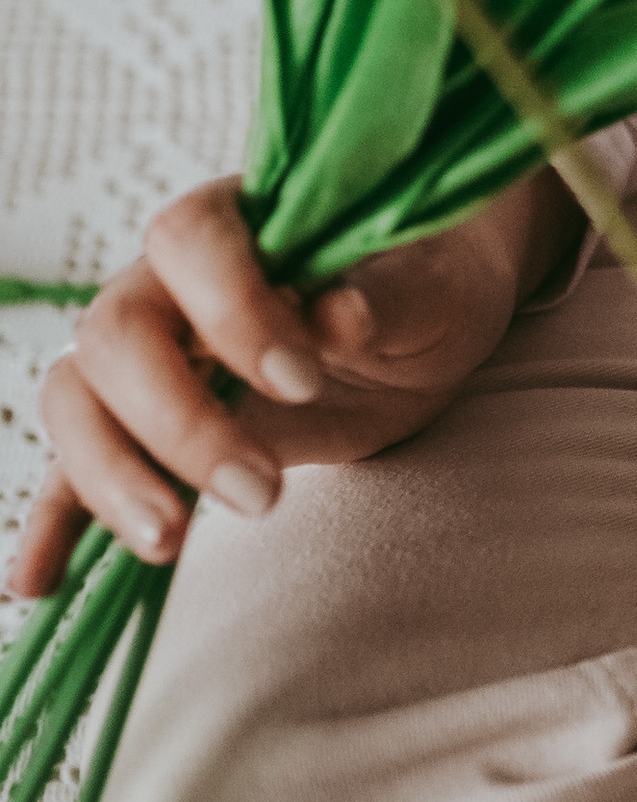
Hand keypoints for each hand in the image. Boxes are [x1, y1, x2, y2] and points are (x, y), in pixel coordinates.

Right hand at [6, 168, 573, 598]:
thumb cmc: (427, 279)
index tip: (301, 381)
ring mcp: (149, 355)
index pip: (190, 240)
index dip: (231, 309)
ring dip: (111, 474)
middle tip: (261, 493)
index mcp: (241, 220)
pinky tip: (38, 581)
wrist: (424, 314)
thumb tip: (340, 313)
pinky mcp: (149, 428)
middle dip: (175, 422)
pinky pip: (77, 467)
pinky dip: (55, 521)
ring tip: (172, 540)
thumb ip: (387, 295)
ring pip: (78, 400)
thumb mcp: (432, 285)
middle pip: (115, 335)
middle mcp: (170, 281)